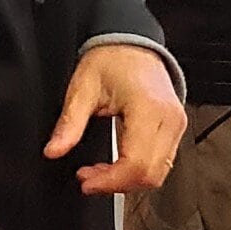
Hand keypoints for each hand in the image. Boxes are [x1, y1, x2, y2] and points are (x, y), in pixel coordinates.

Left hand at [45, 44, 186, 195]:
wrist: (134, 45)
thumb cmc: (112, 60)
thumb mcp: (83, 88)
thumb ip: (70, 123)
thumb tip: (54, 151)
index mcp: (149, 109)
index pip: (136, 163)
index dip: (110, 181)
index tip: (85, 181)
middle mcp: (170, 120)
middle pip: (150, 174)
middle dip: (117, 184)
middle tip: (87, 179)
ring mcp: (176, 125)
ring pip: (158, 173)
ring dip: (127, 180)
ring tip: (99, 172)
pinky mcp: (175, 129)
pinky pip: (161, 162)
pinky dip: (137, 170)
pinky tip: (115, 164)